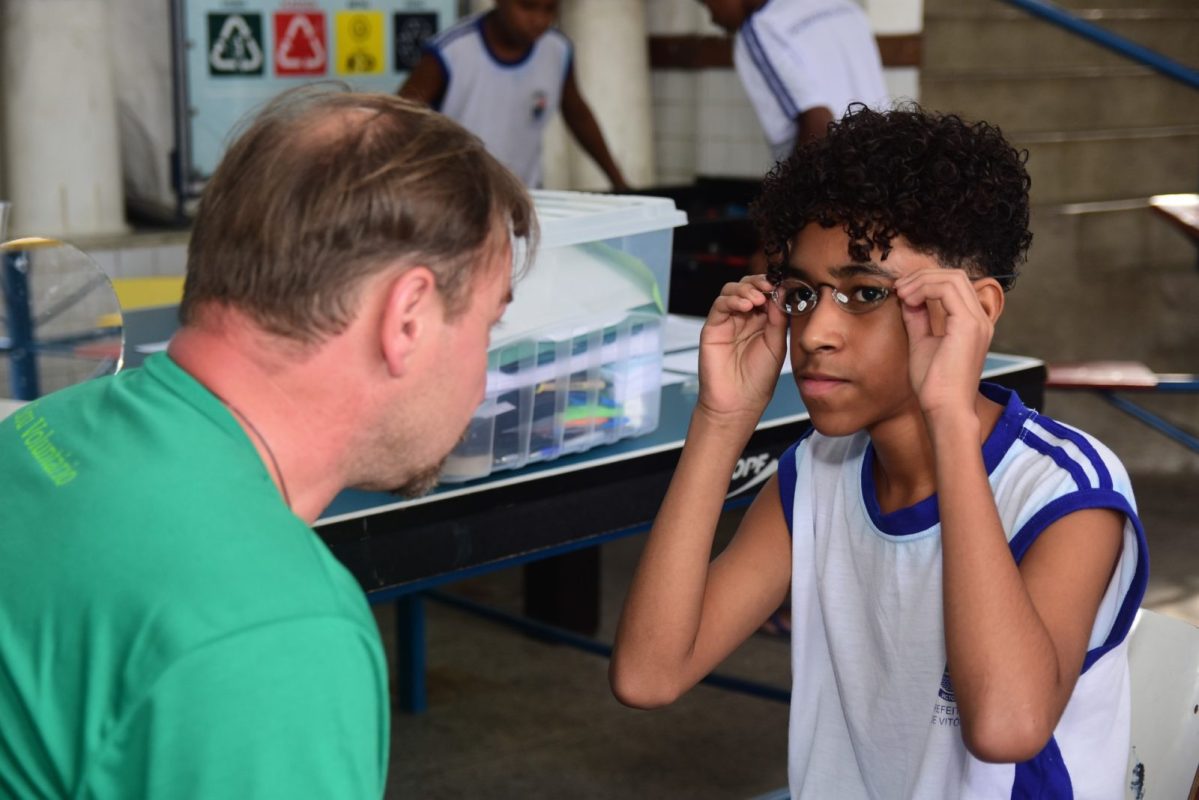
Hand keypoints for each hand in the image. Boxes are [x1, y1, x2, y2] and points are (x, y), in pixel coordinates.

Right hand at [697, 275, 787, 423]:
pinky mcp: (712, 327)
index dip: (772, 286)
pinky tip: (745, 305)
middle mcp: (744, 319)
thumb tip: (782, 292)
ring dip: (745, 289)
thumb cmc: (758, 379)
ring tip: (757, 299)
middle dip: (758, 283)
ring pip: (731, 291)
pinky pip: (719, 305)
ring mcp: (727, 322)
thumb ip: (779, 319)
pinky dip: (732, 300)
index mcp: (762, 322)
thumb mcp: (777, 345)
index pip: (765, 294)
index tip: (781, 285)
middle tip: (768, 287)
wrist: (738, 402)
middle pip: (747, 287)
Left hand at [895, 270, 993, 419]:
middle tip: (899, 288)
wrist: (945, 408)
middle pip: (955, 276)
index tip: (901, 292)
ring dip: (922, 281)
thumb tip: (908, 298)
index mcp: (972, 323)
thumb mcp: (922, 343)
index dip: (926, 282)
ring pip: (952, 278)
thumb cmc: (935, 385)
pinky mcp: (968, 324)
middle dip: (923, 276)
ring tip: (901, 293)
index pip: (954, 286)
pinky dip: (925, 288)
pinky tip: (908, 300)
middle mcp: (980, 319)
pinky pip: (947, 289)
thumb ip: (918, 319)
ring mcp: (977, 321)